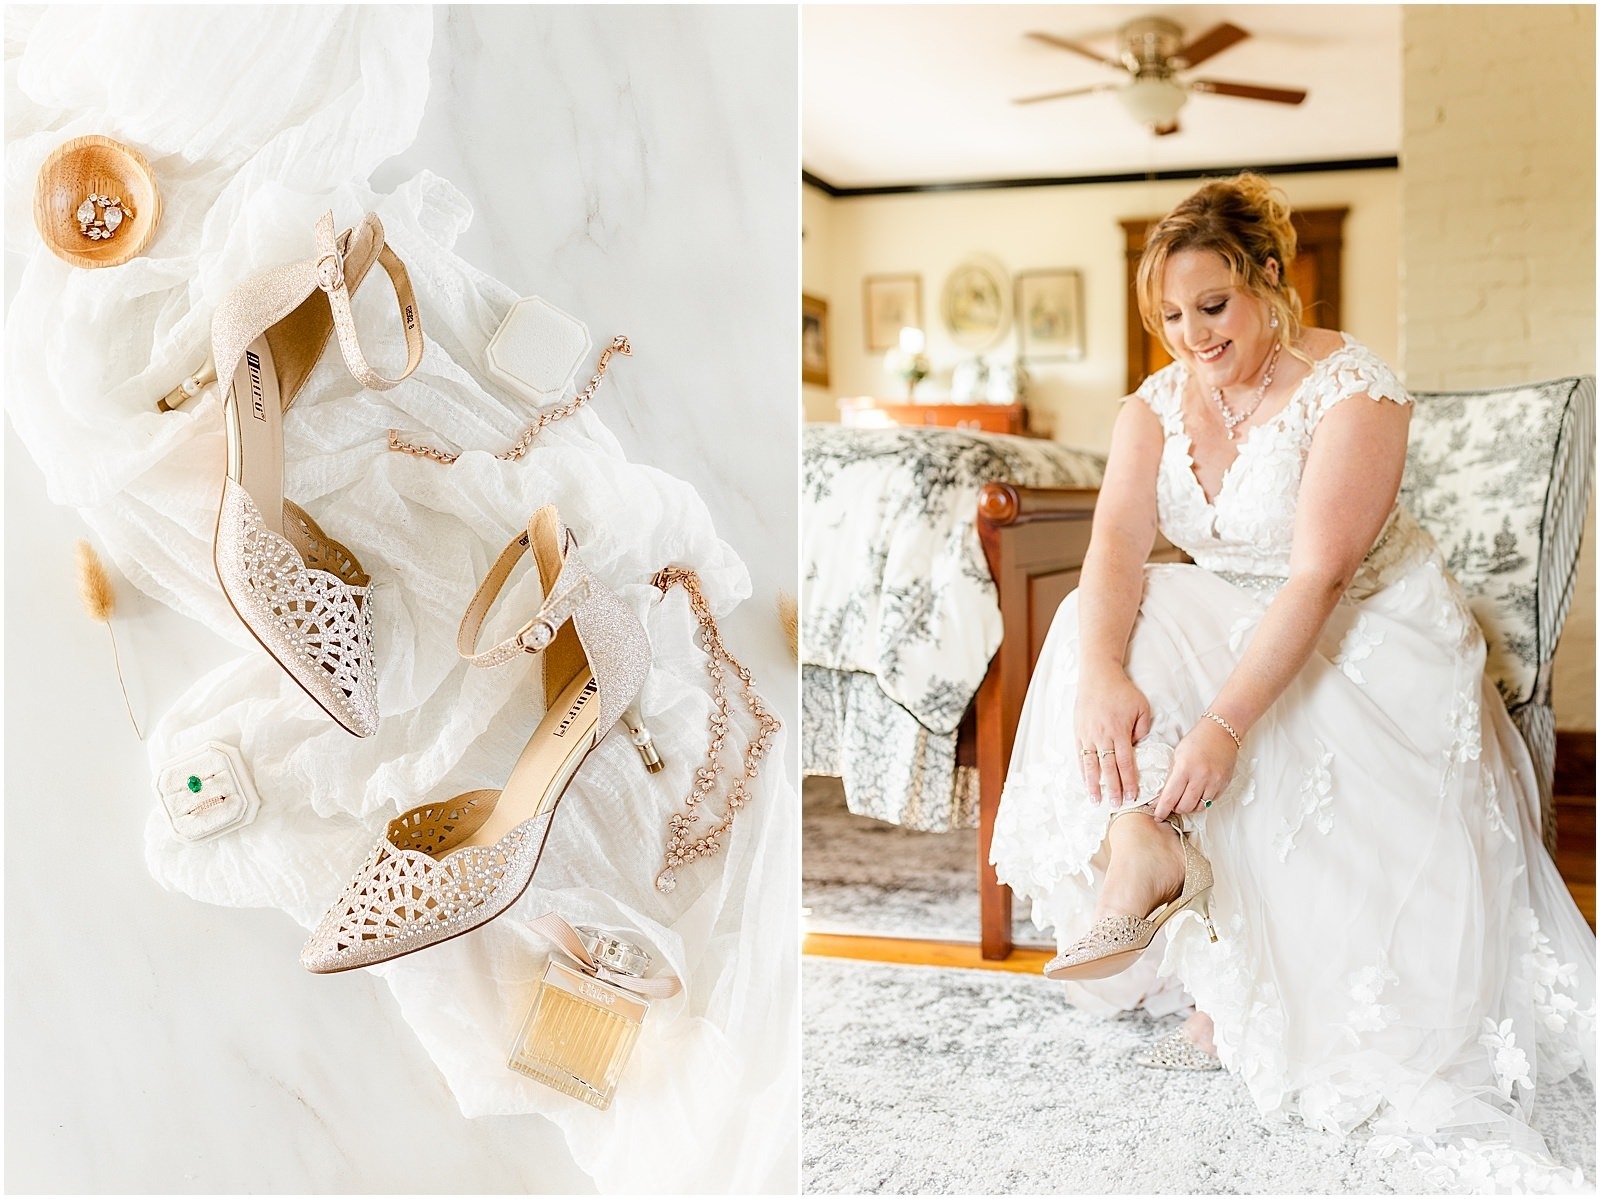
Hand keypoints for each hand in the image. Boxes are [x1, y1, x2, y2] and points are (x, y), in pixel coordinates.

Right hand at [1074, 668, 1151, 806]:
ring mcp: (1088, 735)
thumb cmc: (1122, 691)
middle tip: (1116, 805)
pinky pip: (1080, 755)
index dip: (1129, 781)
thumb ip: (1142, 729)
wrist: (1098, 675)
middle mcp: (1102, 736)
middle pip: (1108, 768)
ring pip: (1091, 765)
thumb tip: (1137, 746)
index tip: (1132, 795)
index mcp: (1119, 731)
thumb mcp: (1142, 707)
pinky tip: (1085, 781)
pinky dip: (1083, 770)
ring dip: (1094, 784)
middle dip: (1113, 788)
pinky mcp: (1078, 731)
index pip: (1125, 762)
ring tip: (1096, 800)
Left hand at [1151, 718, 1238, 821]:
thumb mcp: (1177, 754)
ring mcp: (1214, 783)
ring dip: (1188, 807)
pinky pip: (1210, 802)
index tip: (1157, 815)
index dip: (1161, 809)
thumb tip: (1163, 795)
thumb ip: (1172, 775)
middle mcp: (1200, 777)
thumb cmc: (1197, 740)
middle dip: (1174, 809)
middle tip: (1170, 805)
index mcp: (1184, 768)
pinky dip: (1201, 802)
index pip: (1170, 797)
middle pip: (1184, 806)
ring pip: (1198, 807)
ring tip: (1183, 800)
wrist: (1221, 732)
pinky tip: (1196, 795)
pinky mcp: (1223, 785)